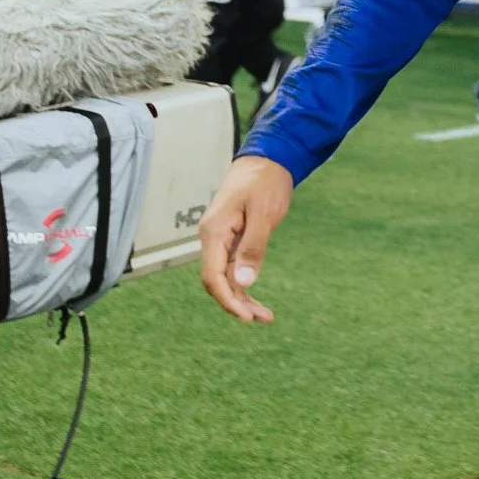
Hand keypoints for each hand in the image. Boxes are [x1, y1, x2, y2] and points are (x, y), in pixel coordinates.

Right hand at [198, 154, 295, 322]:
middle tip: (262, 319)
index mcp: (214, 232)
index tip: (246, 317)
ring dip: (242, 297)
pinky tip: (256, 297)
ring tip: (265, 316)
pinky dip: (244, 283)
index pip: (212, 276)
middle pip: (217, 281)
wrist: (266, 159)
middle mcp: (212, 238)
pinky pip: (232, 267)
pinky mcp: (231, 238)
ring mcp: (220, 239)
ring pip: (225, 277)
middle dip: (236, 303)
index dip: (228, 300)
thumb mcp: (264, 214)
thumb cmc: (265, 182)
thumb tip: (245, 283)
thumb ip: (253, 248)